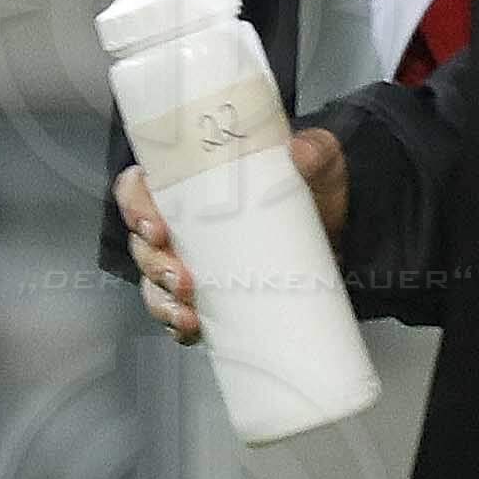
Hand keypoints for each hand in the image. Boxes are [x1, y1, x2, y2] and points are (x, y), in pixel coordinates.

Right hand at [118, 128, 346, 341]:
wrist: (343, 233)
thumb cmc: (315, 187)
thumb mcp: (318, 159)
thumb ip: (313, 150)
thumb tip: (299, 153)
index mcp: (193, 183)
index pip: (139, 188)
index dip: (135, 207)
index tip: (155, 228)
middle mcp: (183, 222)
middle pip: (143, 243)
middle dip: (154, 264)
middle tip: (182, 277)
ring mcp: (193, 259)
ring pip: (154, 282)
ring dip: (163, 299)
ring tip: (188, 311)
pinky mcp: (211, 292)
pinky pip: (178, 312)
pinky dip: (179, 324)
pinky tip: (192, 328)